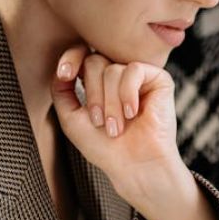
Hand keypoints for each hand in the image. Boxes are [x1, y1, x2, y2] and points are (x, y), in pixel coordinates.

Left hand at [52, 46, 218, 219]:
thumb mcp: (71, 119)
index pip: (82, 54)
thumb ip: (60, 92)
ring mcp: (138, 76)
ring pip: (112, 69)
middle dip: (93, 95)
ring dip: (110, 103)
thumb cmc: (104, 148)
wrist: (135, 165)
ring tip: (117, 126)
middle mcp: (118, 75)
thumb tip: (60, 67)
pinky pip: (133, 70)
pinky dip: (128, 93)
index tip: (65, 75)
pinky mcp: (158, 79)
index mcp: (97, 82)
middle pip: (95, 62)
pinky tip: (133, 112)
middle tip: (100, 123)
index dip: (71, 58)